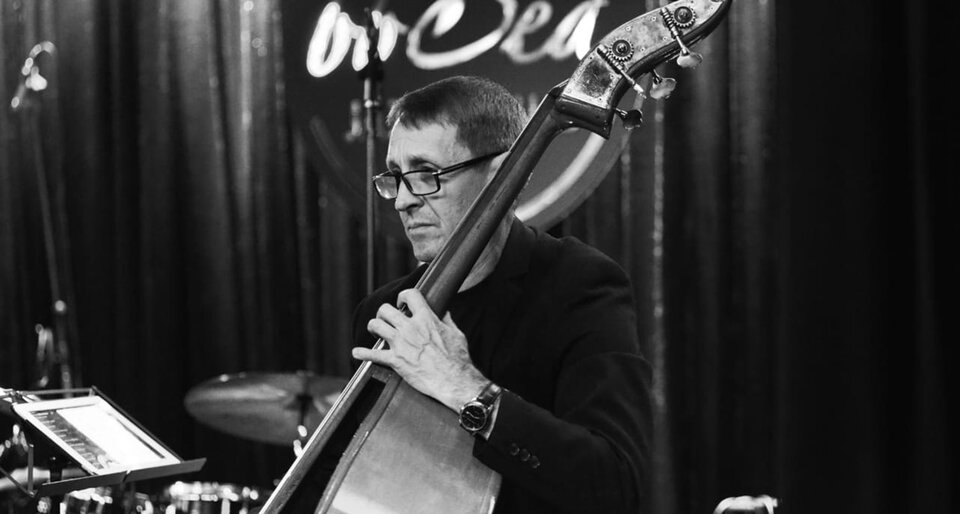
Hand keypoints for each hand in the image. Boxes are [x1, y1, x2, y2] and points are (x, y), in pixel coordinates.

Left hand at [352, 289, 487, 411]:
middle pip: (386, 309)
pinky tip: (357, 353)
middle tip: (386, 319)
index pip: (410, 295)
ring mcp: (401, 344)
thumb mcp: (456, 334)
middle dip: (384, 313)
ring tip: (376, 332)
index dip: (403, 296)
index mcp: (426, 319)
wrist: (454, 381)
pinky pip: (372, 354)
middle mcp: (410, 328)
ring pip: (376, 325)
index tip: (402, 302)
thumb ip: (447, 321)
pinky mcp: (395, 360)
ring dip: (374, 327)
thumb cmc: (458, 359)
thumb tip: (444, 312)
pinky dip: (362, 353)